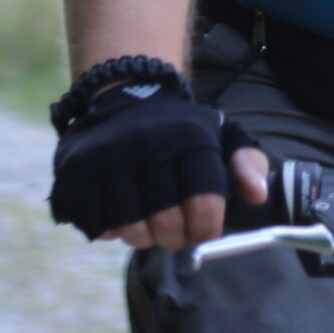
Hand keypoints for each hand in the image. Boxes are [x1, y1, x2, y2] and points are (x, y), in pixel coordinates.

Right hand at [48, 83, 268, 245]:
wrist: (127, 95)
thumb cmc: (181, 130)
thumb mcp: (225, 135)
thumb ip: (249, 164)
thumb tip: (257, 194)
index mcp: (190, 137)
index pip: (205, 201)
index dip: (206, 228)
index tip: (204, 230)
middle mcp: (148, 144)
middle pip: (165, 223)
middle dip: (175, 237)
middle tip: (175, 232)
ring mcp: (108, 157)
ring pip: (129, 229)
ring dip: (142, 235)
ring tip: (147, 220)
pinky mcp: (76, 170)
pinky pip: (95, 224)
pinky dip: (109, 228)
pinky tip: (118, 210)